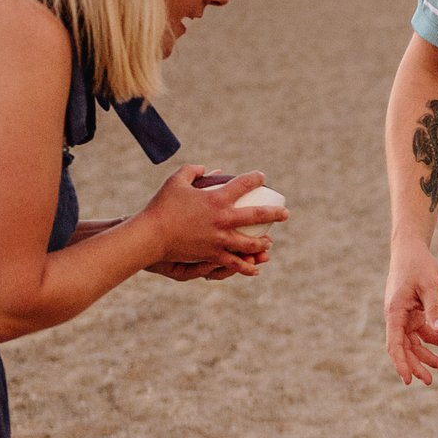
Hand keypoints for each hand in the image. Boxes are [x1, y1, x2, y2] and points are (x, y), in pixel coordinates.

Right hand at [143, 165, 283, 277]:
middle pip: (258, 216)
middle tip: (285, 214)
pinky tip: (255, 269)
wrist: (151, 235)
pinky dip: (247, 267)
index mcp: (216, 199)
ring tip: (269, 243)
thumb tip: (207, 169)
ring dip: (263, 243)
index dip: (255, 178)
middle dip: (275, 214)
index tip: (262, 177)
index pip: (243, 184)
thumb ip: (192, 171)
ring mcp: (220, 239)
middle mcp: (222, 219)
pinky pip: (234, 264)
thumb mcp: (176, 181)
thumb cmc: (161, 206)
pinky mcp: (213, 255)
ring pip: (250, 243)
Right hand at [384, 237, 437, 385]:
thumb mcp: (430, 286)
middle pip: (405, 348)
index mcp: (395, 313)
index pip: (395, 344)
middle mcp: (397, 318)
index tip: (408, 380)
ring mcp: (406, 317)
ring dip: (429, 356)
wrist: (411, 250)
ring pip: (416, 343)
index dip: (401, 363)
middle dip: (417, 365)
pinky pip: (426, 332)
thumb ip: (436, 308)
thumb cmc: (418, 265)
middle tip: (430, 381)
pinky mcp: (415, 314)